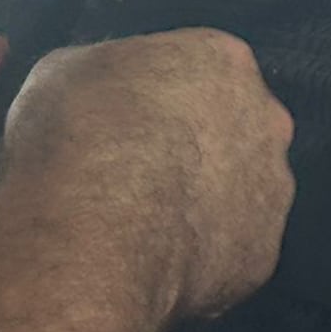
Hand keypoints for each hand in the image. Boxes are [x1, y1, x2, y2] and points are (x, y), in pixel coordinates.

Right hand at [0, 29, 293, 331]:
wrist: (85, 227)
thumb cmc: (65, 132)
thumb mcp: (61, 73)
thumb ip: (95, 79)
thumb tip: (91, 90)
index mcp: (221, 60)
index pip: (197, 68)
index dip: (152, 96)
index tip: (117, 123)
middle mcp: (264, 124)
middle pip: (226, 134)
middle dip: (185, 154)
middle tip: (121, 180)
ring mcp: (269, 197)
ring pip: (231, 198)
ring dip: (192, 213)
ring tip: (124, 238)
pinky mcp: (257, 262)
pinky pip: (222, 255)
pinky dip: (190, 262)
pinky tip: (140, 272)